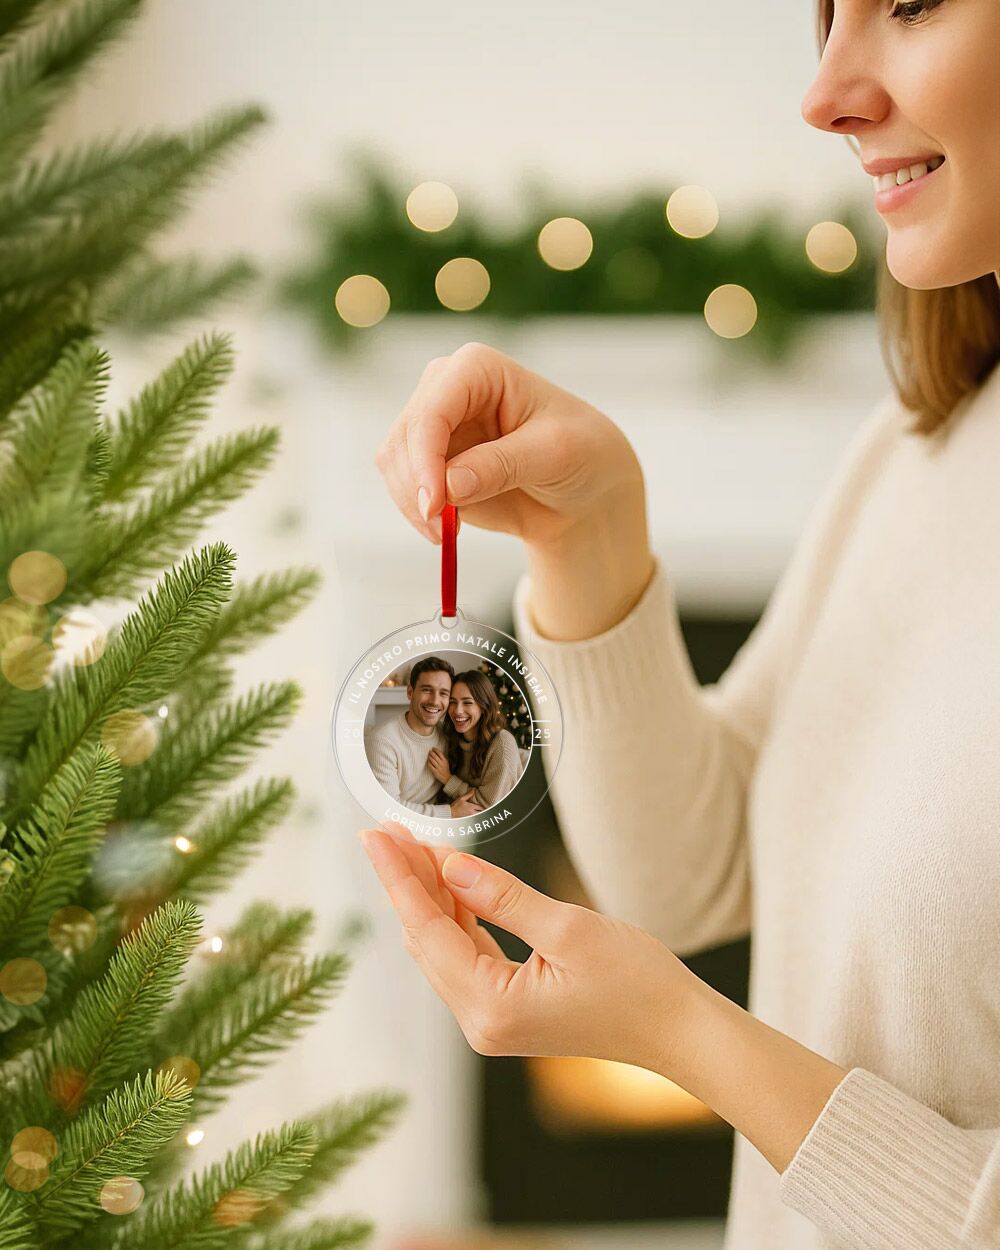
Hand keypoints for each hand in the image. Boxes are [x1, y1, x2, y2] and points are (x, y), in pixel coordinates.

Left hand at [357, 825, 698, 1072]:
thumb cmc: (638, 983)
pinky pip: (467, 956)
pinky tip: (449, 882)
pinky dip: (456, 917)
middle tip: (387, 830)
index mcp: (491, 1006)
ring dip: (430, 897)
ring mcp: (493, 1020)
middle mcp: (481, 1022)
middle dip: (407, 882)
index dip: (398, 877)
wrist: (681, 1030)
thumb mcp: (568, 928)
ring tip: (412, 846)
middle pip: (426, 939)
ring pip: (443, 947)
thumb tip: (450, 866)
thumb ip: (502, 896)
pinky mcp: (508, 1010)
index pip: (427, 930)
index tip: (374, 836)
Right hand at [375, 341, 654, 639]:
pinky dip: (416, 513)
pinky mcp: (428, 461)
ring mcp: (434, 426)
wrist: (583, 488)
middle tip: (440, 531)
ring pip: (394, 463)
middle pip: (405, 436)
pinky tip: (445, 531)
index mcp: (477, 369)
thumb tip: (449, 485)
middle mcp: (446, 389)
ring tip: (447, 534)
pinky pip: (402, 487)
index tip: (436, 505)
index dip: (426, 457)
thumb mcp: (554, 455)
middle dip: (416, 487)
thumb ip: (502, 465)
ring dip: (414, 504)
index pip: (434, 409)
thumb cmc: (581, 454)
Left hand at [427, 747, 450, 783]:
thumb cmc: (445, 769)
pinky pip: (430, 765)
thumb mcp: (446, 762)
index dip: (436, 750)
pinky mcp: (435, 771)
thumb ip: (442, 757)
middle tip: (429, 751)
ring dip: (429, 757)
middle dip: (431, 753)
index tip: (433, 748)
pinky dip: (428, 762)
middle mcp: (441, 764)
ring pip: (432, 760)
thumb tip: (436, 751)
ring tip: (428, 755)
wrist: (446, 777)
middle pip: (435, 756)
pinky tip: (428, 761)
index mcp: (445, 760)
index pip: (440, 753)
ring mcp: (438, 768)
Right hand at [450, 793, 481, 817]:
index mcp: (471, 807)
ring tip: (480, 812)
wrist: (450, 813)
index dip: (482, 806)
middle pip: (481, 812)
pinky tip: (475, 815)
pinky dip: (476, 817)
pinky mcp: (468, 819)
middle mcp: (472, 812)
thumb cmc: (455, 806)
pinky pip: (474, 818)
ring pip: (478, 816)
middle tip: (483, 809)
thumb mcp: (461, 799)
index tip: (482, 805)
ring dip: (479, 814)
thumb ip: (468, 794)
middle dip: (482, 811)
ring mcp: (470, 816)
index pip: (480, 807)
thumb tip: (473, 790)